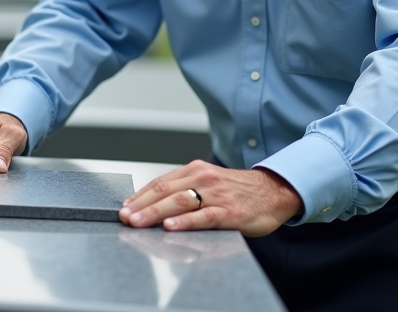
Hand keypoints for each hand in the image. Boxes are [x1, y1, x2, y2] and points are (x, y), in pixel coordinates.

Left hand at [118, 161, 301, 236]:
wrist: (274, 191)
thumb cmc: (238, 190)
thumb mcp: (209, 182)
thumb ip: (186, 189)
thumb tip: (155, 204)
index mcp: (195, 170)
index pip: (160, 182)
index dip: (139, 196)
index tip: (124, 208)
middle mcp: (203, 178)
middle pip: (165, 191)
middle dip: (141, 205)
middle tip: (124, 217)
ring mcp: (217, 195)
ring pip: (180, 202)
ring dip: (155, 213)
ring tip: (138, 222)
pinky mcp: (230, 212)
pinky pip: (203, 216)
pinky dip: (185, 222)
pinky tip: (170, 227)